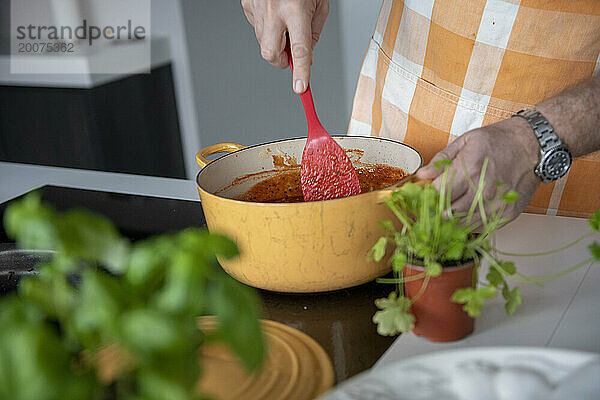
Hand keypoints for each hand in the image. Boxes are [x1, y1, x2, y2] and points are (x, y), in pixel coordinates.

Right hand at [241, 0, 328, 92]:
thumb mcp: (319, 4)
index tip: (300, 87)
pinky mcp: (248, 5)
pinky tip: (274, 13)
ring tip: (285, 20)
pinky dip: (266, 27)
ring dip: (275, 40)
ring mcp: (258, 7)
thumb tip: (306, 57)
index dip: (300, 72)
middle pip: (271, 53)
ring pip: (262, 42)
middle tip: (290, 53)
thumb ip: (313, 32)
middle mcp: (274, 9)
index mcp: (296, 8)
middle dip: (281, 60)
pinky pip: (255, 27)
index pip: (299, 50)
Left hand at [416, 117, 541, 225]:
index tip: (423, 195)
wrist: (533, 145)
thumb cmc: (500, 141)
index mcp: (468, 169)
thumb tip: (423, 175)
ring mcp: (496, 205)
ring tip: (449, 209)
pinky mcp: (506, 214)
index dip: (426, 196)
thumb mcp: (466, 141)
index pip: (437, 194)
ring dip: (451, 220)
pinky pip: (479, 228)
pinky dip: (469, 223)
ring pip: (462, 224)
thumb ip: (442, 160)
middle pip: (447, 213)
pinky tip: (467, 212)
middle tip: (432, 205)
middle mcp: (482, 190)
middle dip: (436, 210)